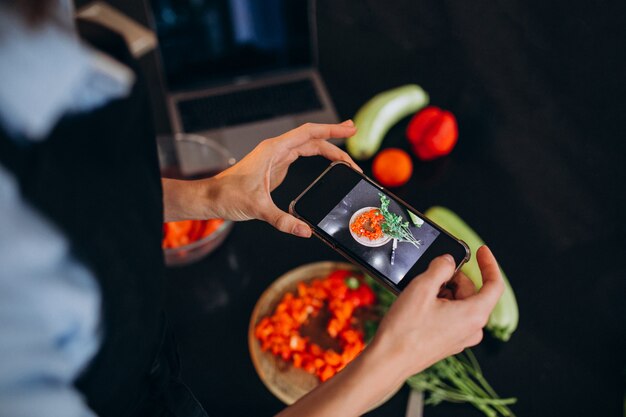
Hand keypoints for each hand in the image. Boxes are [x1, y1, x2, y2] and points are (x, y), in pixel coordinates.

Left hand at [197, 121, 358, 235]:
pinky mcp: (276, 167)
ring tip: (347, 153)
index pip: (308, 134)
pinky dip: (318, 157)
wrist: (212, 197)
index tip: (349, 128)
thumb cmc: (228, 196)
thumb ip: (283, 221)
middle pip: (312, 139)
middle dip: (335, 138)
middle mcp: (276, 150)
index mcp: (274, 150)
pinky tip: (328, 162)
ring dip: (328, 148)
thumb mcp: (257, 209)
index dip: (331, 130)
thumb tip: (306, 231)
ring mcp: (276, 158)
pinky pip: (302, 156)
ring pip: (308, 146)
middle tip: (354, 136)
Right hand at [372, 246, 504, 378]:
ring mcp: (460, 338)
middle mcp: (472, 329)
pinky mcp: (448, 342)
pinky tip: (418, 305)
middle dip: (452, 279)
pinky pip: (451, 315)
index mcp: (473, 315)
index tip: (481, 251)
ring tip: (419, 293)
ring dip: (442, 292)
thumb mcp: (422, 287)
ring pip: (459, 303)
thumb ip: (440, 268)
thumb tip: (448, 261)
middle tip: (428, 275)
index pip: (494, 285)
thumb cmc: (405, 329)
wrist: (388, 360)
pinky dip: (439, 304)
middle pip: (471, 292)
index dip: (489, 264)